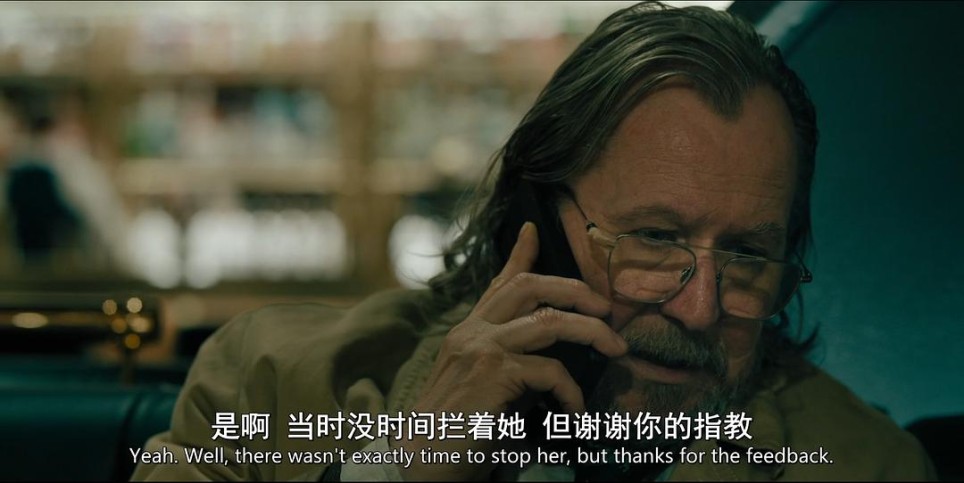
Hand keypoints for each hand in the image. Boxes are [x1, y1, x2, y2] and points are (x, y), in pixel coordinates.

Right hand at [393, 221, 627, 479]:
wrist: (421, 462)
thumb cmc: (455, 433)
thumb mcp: (484, 387)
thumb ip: (511, 366)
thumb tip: (554, 362)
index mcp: (469, 332)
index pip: (498, 284)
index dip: (519, 254)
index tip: (533, 230)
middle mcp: (472, 331)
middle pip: (529, 286)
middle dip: (576, 289)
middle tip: (606, 309)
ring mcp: (480, 348)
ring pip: (549, 321)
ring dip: (591, 332)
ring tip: (616, 349)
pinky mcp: (492, 373)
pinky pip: (550, 370)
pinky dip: (572, 392)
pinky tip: (575, 413)